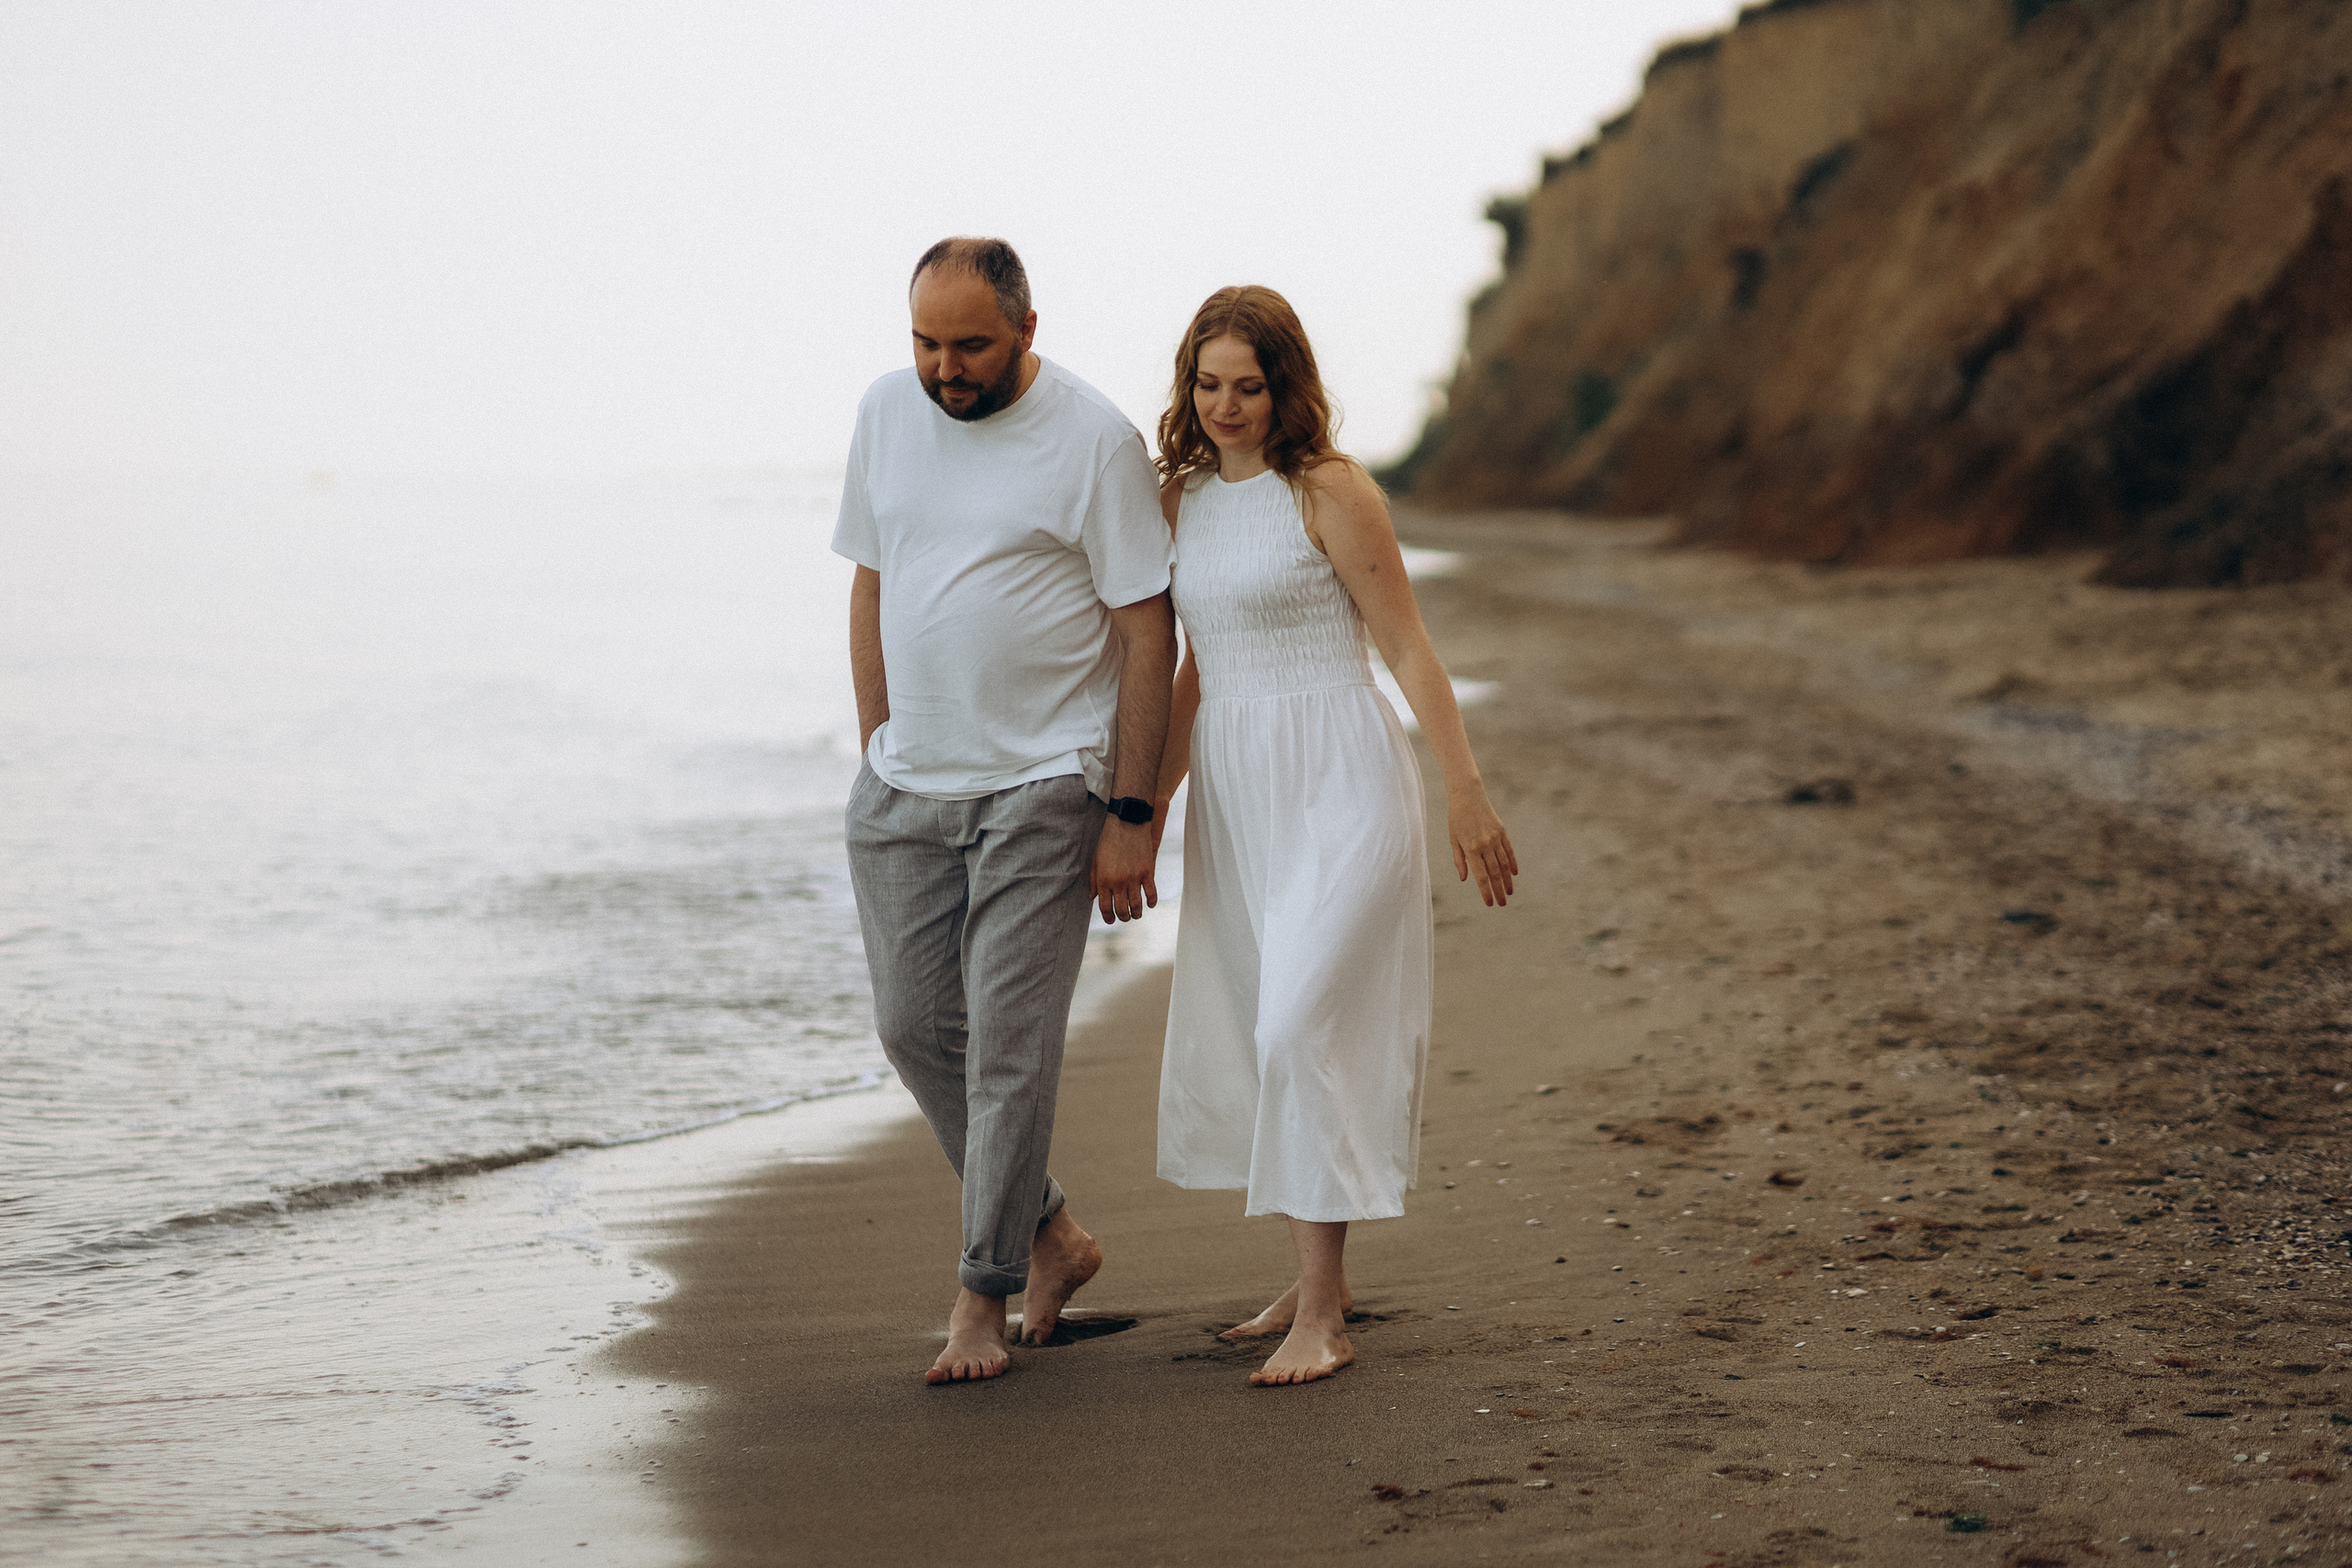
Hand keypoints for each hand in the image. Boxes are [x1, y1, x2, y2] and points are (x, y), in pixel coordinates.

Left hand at [1092, 818, 1157, 922]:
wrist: (1127, 822)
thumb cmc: (1108, 840)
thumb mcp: (1095, 860)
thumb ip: (1093, 880)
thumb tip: (1092, 898)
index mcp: (1104, 880)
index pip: (1105, 907)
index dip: (1108, 917)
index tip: (1111, 920)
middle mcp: (1119, 882)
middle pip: (1122, 909)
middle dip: (1123, 917)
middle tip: (1124, 917)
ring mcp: (1135, 878)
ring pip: (1137, 905)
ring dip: (1136, 914)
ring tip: (1136, 915)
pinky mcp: (1148, 872)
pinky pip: (1151, 893)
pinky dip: (1151, 902)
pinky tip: (1149, 904)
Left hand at [1448, 785, 1517, 907]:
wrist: (1468, 795)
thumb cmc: (1456, 819)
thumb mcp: (1453, 839)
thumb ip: (1459, 860)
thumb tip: (1465, 879)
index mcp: (1471, 848)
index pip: (1481, 876)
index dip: (1486, 891)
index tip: (1490, 903)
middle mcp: (1485, 845)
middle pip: (1494, 873)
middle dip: (1499, 890)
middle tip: (1502, 904)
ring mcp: (1495, 838)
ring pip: (1504, 864)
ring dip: (1507, 880)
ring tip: (1509, 893)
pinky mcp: (1502, 832)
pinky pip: (1509, 851)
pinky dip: (1513, 863)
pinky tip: (1514, 874)